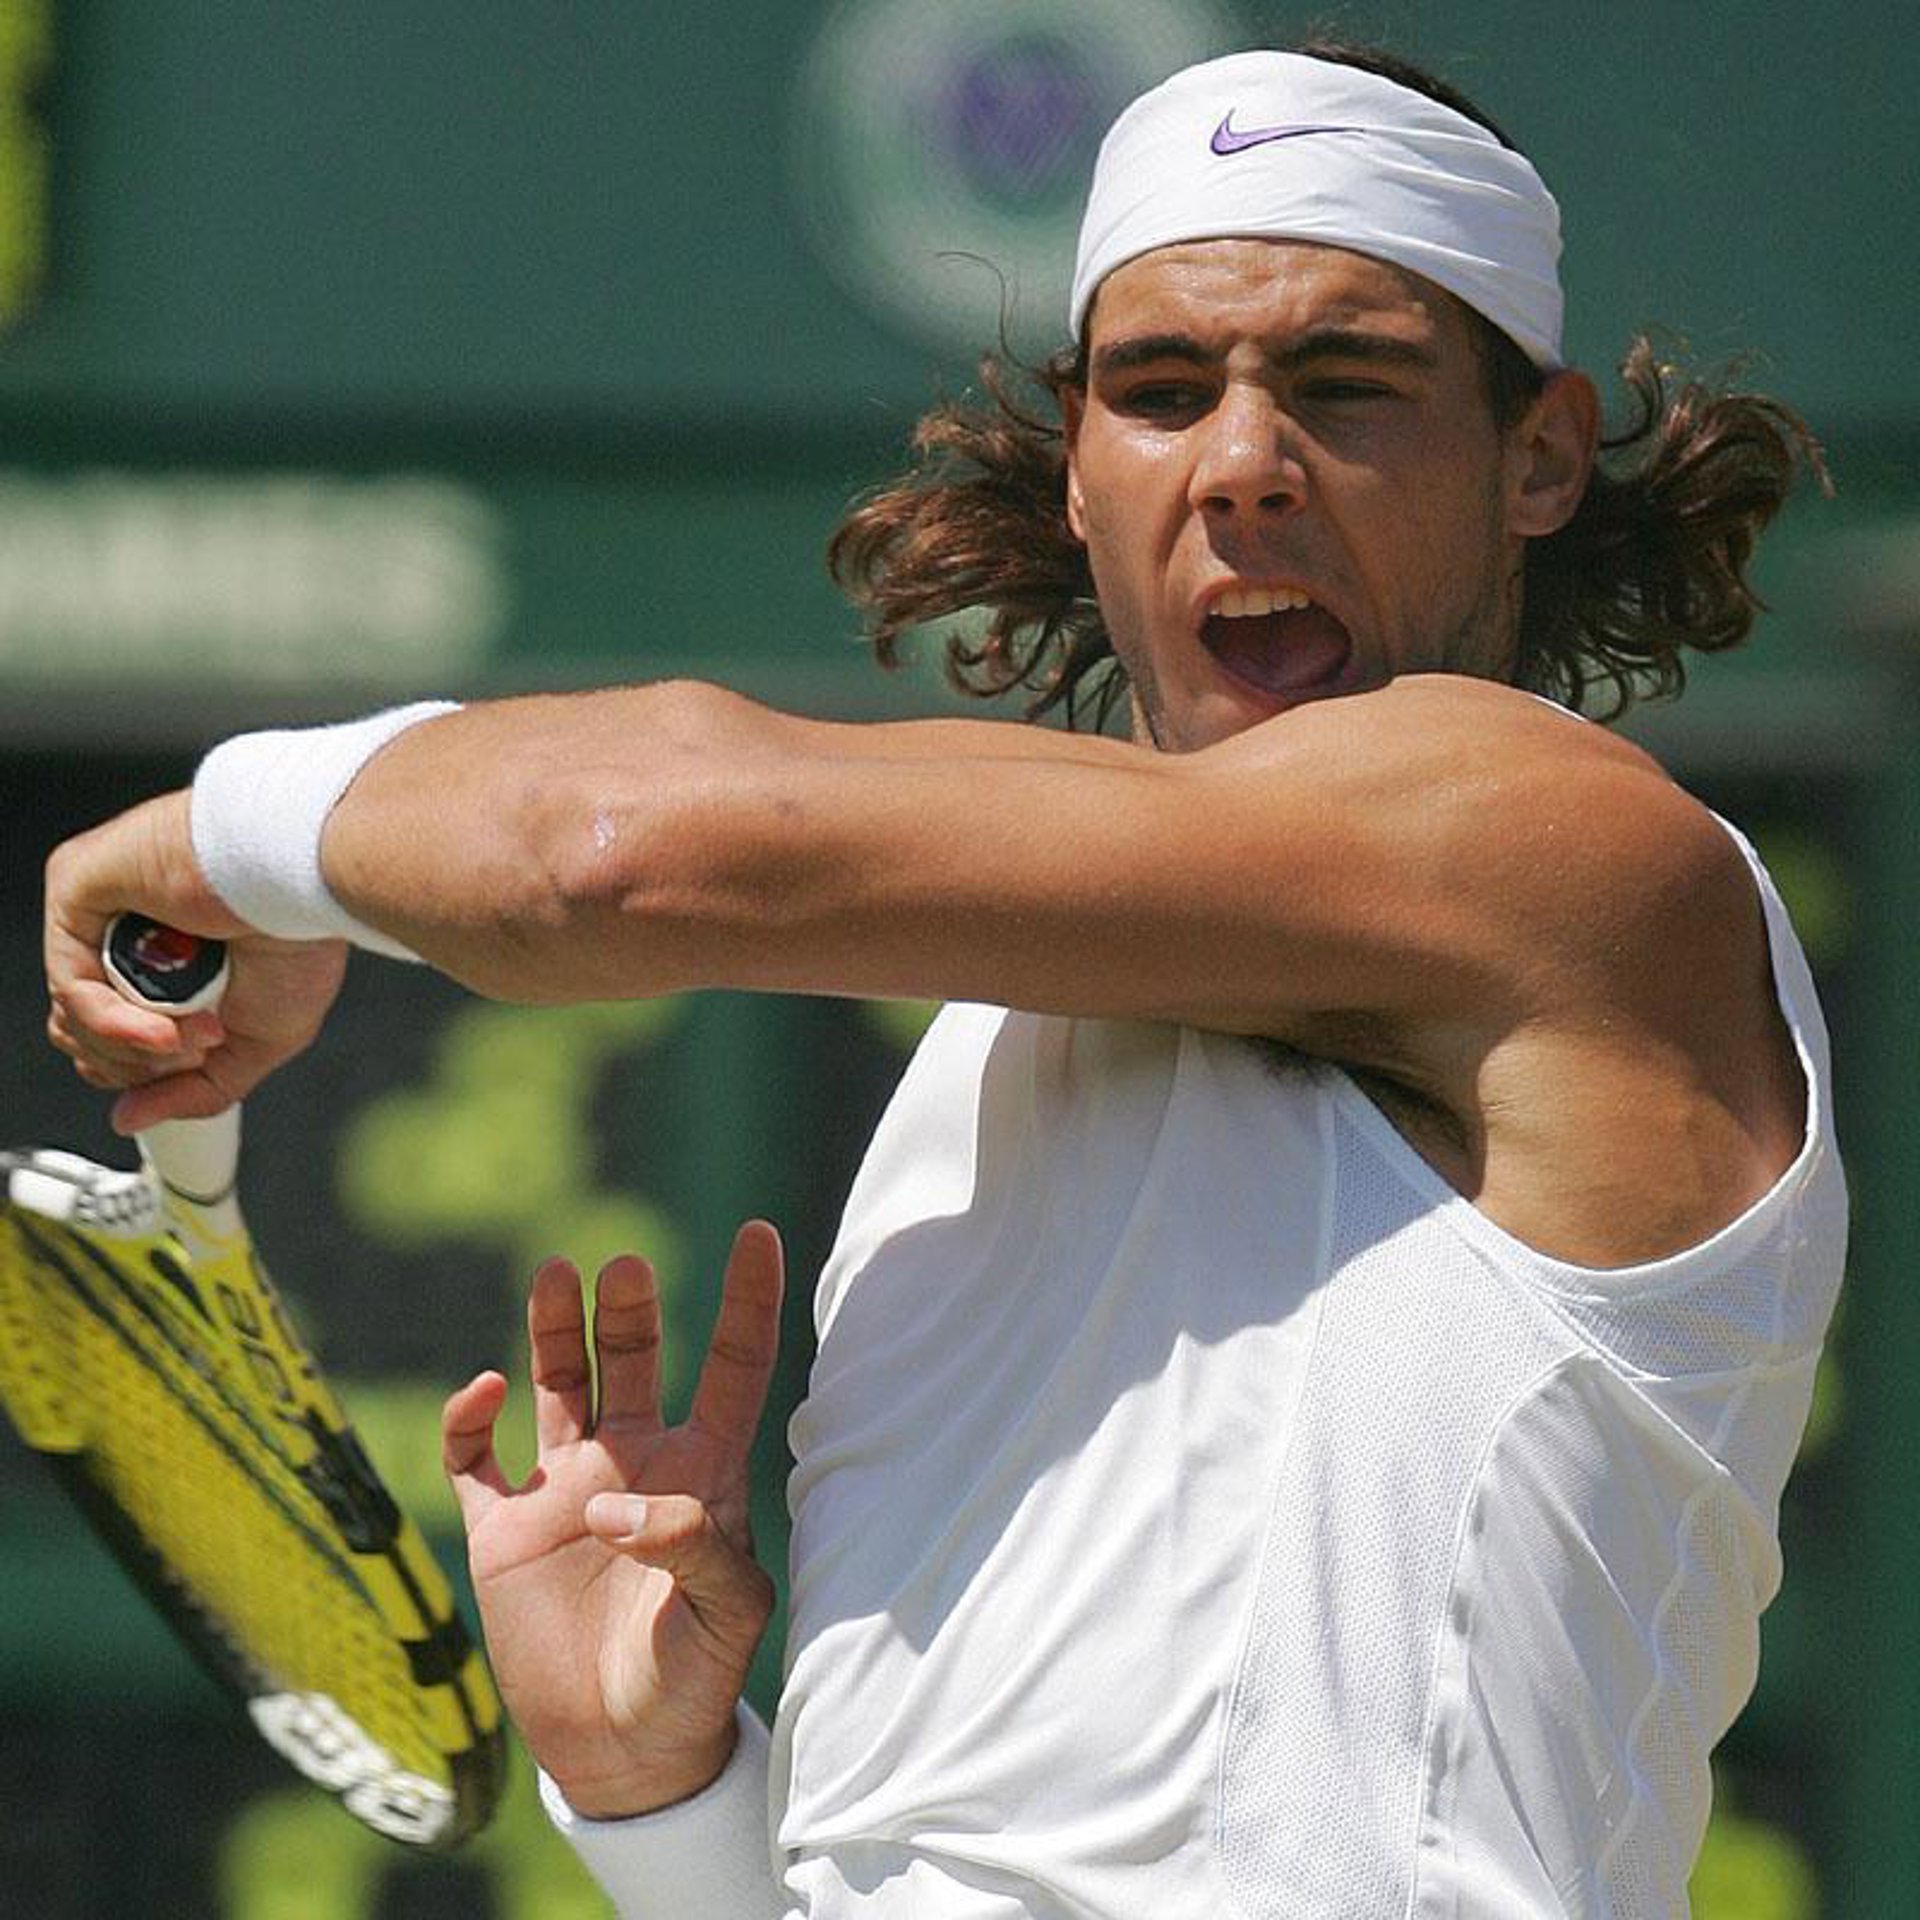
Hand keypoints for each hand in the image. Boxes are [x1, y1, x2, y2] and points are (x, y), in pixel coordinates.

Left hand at [44, 788, 349, 1129]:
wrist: (307, 892)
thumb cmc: (301, 943)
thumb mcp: (256, 1043)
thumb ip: (195, 1090)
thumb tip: (129, 1118)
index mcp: (165, 965)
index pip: (108, 1038)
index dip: (139, 1070)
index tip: (190, 1063)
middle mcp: (127, 936)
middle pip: (83, 1035)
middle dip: (140, 1063)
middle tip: (199, 1044)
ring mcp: (101, 913)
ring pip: (72, 1015)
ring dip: (134, 1047)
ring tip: (192, 1032)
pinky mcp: (78, 889)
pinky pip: (69, 981)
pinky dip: (112, 1021)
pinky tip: (162, 1029)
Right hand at [443, 1226, 784, 1817]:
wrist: (623, 1752)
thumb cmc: (694, 1678)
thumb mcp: (725, 1617)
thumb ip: (691, 1548)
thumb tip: (613, 1507)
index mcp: (703, 1471)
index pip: (736, 1364)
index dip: (748, 1300)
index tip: (758, 1232)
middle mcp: (634, 1462)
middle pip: (635, 1358)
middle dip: (629, 1309)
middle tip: (624, 1267)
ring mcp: (565, 1489)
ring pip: (560, 1383)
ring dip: (556, 1329)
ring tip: (557, 1271)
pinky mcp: (504, 1529)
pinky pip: (476, 1458)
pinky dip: (468, 1419)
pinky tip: (483, 1391)